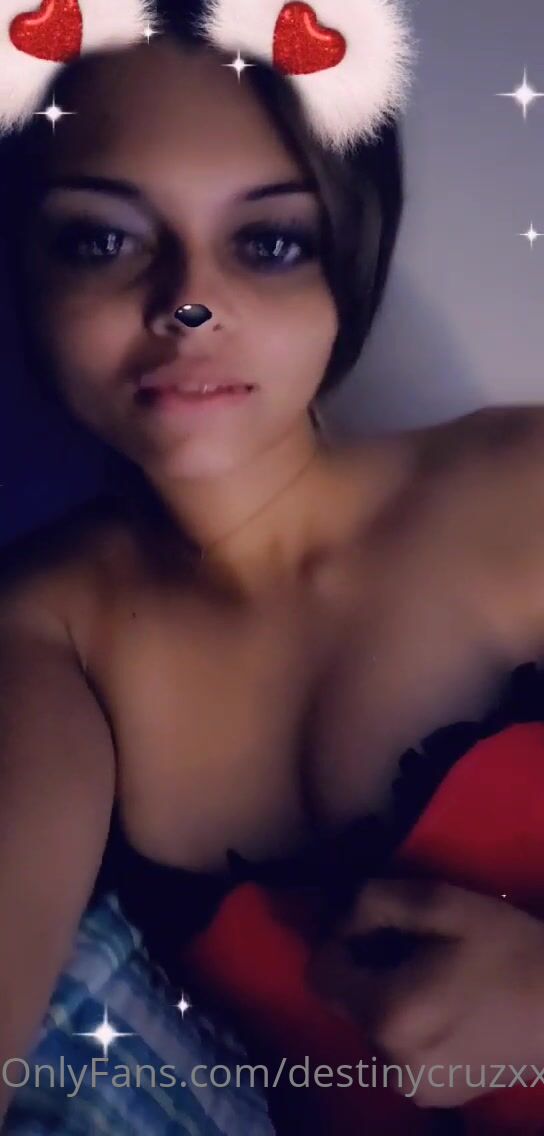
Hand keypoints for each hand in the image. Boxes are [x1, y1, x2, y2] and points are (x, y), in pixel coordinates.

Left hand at [307, 877, 543, 1107]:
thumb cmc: (508, 950)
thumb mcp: (440, 903)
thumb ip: (374, 901)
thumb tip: (339, 915)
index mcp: (388, 1015)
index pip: (320, 973)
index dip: (339, 940)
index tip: (376, 925)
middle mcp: (391, 1062)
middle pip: (348, 1000)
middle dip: (368, 966)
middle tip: (414, 944)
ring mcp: (414, 1087)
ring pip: (374, 1025)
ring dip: (389, 995)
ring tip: (435, 973)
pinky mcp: (437, 1098)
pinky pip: (400, 1049)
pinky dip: (411, 1023)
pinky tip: (450, 1004)